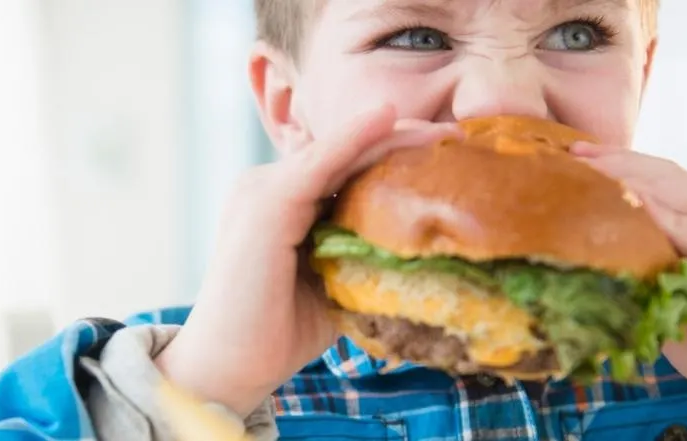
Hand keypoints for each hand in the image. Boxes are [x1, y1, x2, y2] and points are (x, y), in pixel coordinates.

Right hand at [155, 104, 459, 415]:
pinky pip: (320, 163)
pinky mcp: (267, 204)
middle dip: (403, 140)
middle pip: (345, 153)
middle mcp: (267, 185)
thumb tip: (423, 253)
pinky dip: (355, 138)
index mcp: (281, 203)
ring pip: (338, 152)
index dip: (393, 155)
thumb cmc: (277, 334)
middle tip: (459, 136)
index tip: (447, 155)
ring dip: (392, 136)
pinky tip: (390, 119)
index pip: (344, 167)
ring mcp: (263, 189)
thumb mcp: (332, 283)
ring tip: (445, 131)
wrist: (227, 369)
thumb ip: (361, 257)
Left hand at [572, 143, 686, 439]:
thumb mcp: (669, 298)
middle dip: (620, 165)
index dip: (622, 164)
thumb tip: (579, 242)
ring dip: (635, 185)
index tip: (572, 155)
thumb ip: (643, 263)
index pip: (670, 180)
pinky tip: (634, 210)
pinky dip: (670, 224)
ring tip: (589, 175)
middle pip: (676, 180)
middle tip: (571, 155)